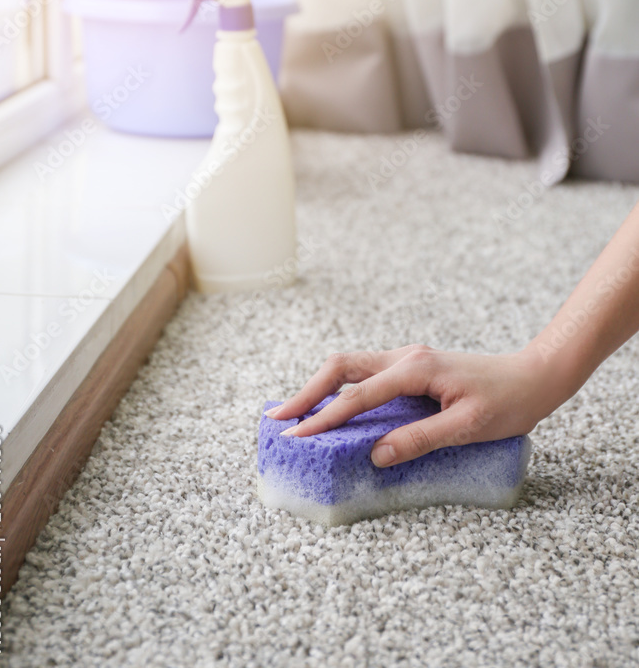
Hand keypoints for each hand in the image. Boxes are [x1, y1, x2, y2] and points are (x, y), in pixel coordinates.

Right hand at [266, 344, 556, 466]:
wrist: (535, 375)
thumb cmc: (508, 401)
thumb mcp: (467, 427)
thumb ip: (420, 440)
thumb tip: (376, 455)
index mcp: (414, 369)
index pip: (356, 396)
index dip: (322, 418)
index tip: (294, 436)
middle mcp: (404, 357)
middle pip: (341, 368)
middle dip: (306, 392)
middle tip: (278, 419)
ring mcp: (407, 359)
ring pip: (351, 367)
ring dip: (320, 387)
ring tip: (296, 413)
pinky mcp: (413, 368)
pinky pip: (366, 374)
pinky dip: (342, 388)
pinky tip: (335, 406)